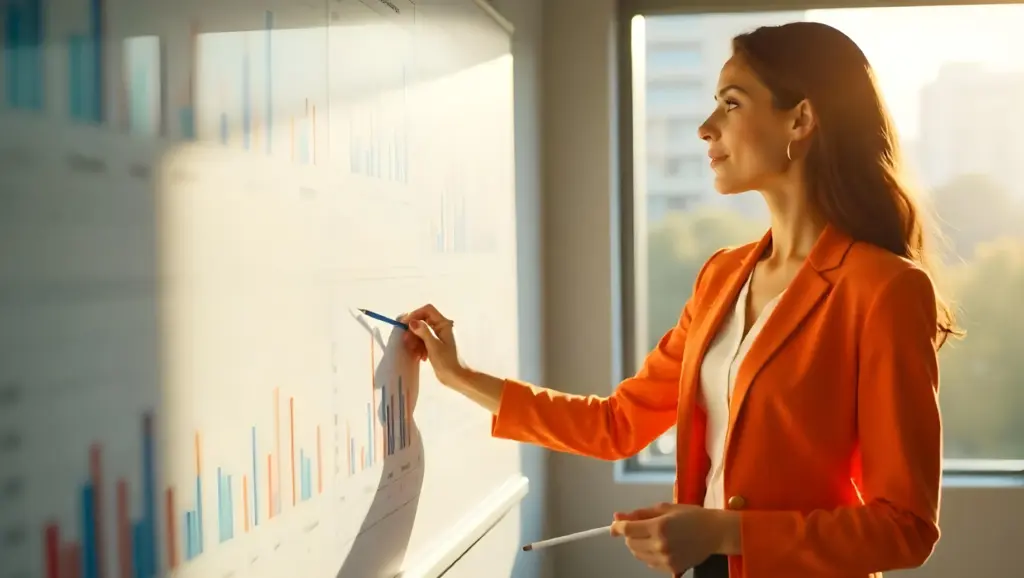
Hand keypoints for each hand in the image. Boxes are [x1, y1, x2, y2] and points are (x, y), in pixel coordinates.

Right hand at [399, 304, 464, 386]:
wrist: (457, 378)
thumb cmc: (447, 362)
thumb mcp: (433, 346)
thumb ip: (423, 332)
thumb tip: (412, 321)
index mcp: (444, 324)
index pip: (427, 310)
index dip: (415, 315)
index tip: (405, 325)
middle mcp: (442, 327)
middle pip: (423, 321)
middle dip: (413, 331)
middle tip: (406, 342)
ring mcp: (440, 336)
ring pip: (422, 332)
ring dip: (415, 341)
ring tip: (414, 353)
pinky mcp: (437, 345)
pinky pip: (424, 341)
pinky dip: (420, 347)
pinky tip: (420, 357)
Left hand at [610, 502, 738, 573]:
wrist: (714, 532)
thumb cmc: (690, 515)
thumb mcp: (665, 508)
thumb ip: (640, 513)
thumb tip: (618, 516)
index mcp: (659, 526)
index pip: (628, 530)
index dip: (617, 527)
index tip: (614, 525)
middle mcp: (660, 545)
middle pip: (630, 543)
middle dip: (630, 535)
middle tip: (639, 527)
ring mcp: (666, 559)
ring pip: (637, 554)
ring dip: (638, 545)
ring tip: (651, 536)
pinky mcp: (671, 568)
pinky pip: (649, 563)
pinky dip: (648, 554)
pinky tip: (658, 546)